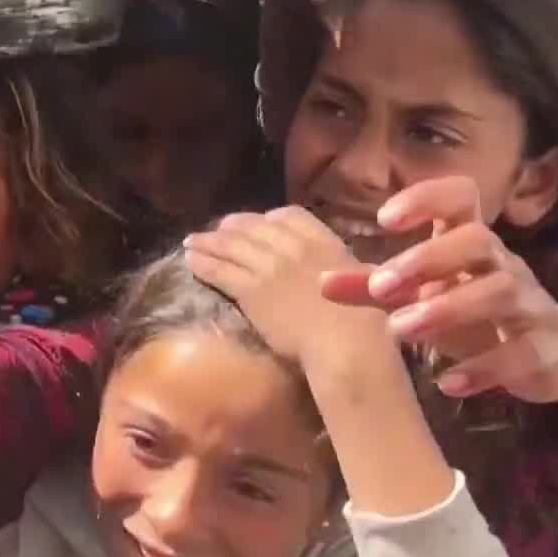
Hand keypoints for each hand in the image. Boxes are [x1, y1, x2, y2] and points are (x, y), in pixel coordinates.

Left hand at [182, 206, 387, 365]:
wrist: (345, 341)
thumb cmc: (366, 319)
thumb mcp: (363, 278)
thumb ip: (344, 267)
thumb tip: (343, 269)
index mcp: (322, 240)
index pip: (288, 215)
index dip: (268, 219)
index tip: (258, 223)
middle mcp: (291, 246)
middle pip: (252, 227)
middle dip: (231, 226)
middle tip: (217, 230)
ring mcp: (268, 265)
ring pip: (230, 245)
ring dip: (208, 242)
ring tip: (192, 241)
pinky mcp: (250, 290)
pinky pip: (220, 270)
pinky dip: (203, 263)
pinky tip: (190, 261)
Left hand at [319, 177, 557, 401]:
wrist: (550, 354)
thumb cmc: (473, 313)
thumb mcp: (422, 297)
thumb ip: (375, 289)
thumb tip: (321, 282)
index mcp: (472, 243)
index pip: (460, 197)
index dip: (427, 198)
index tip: (385, 218)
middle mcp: (504, 265)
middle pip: (479, 240)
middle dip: (429, 259)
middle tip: (381, 286)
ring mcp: (529, 305)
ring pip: (499, 291)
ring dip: (447, 308)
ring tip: (400, 330)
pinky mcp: (543, 350)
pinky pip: (520, 354)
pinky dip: (483, 368)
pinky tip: (446, 383)